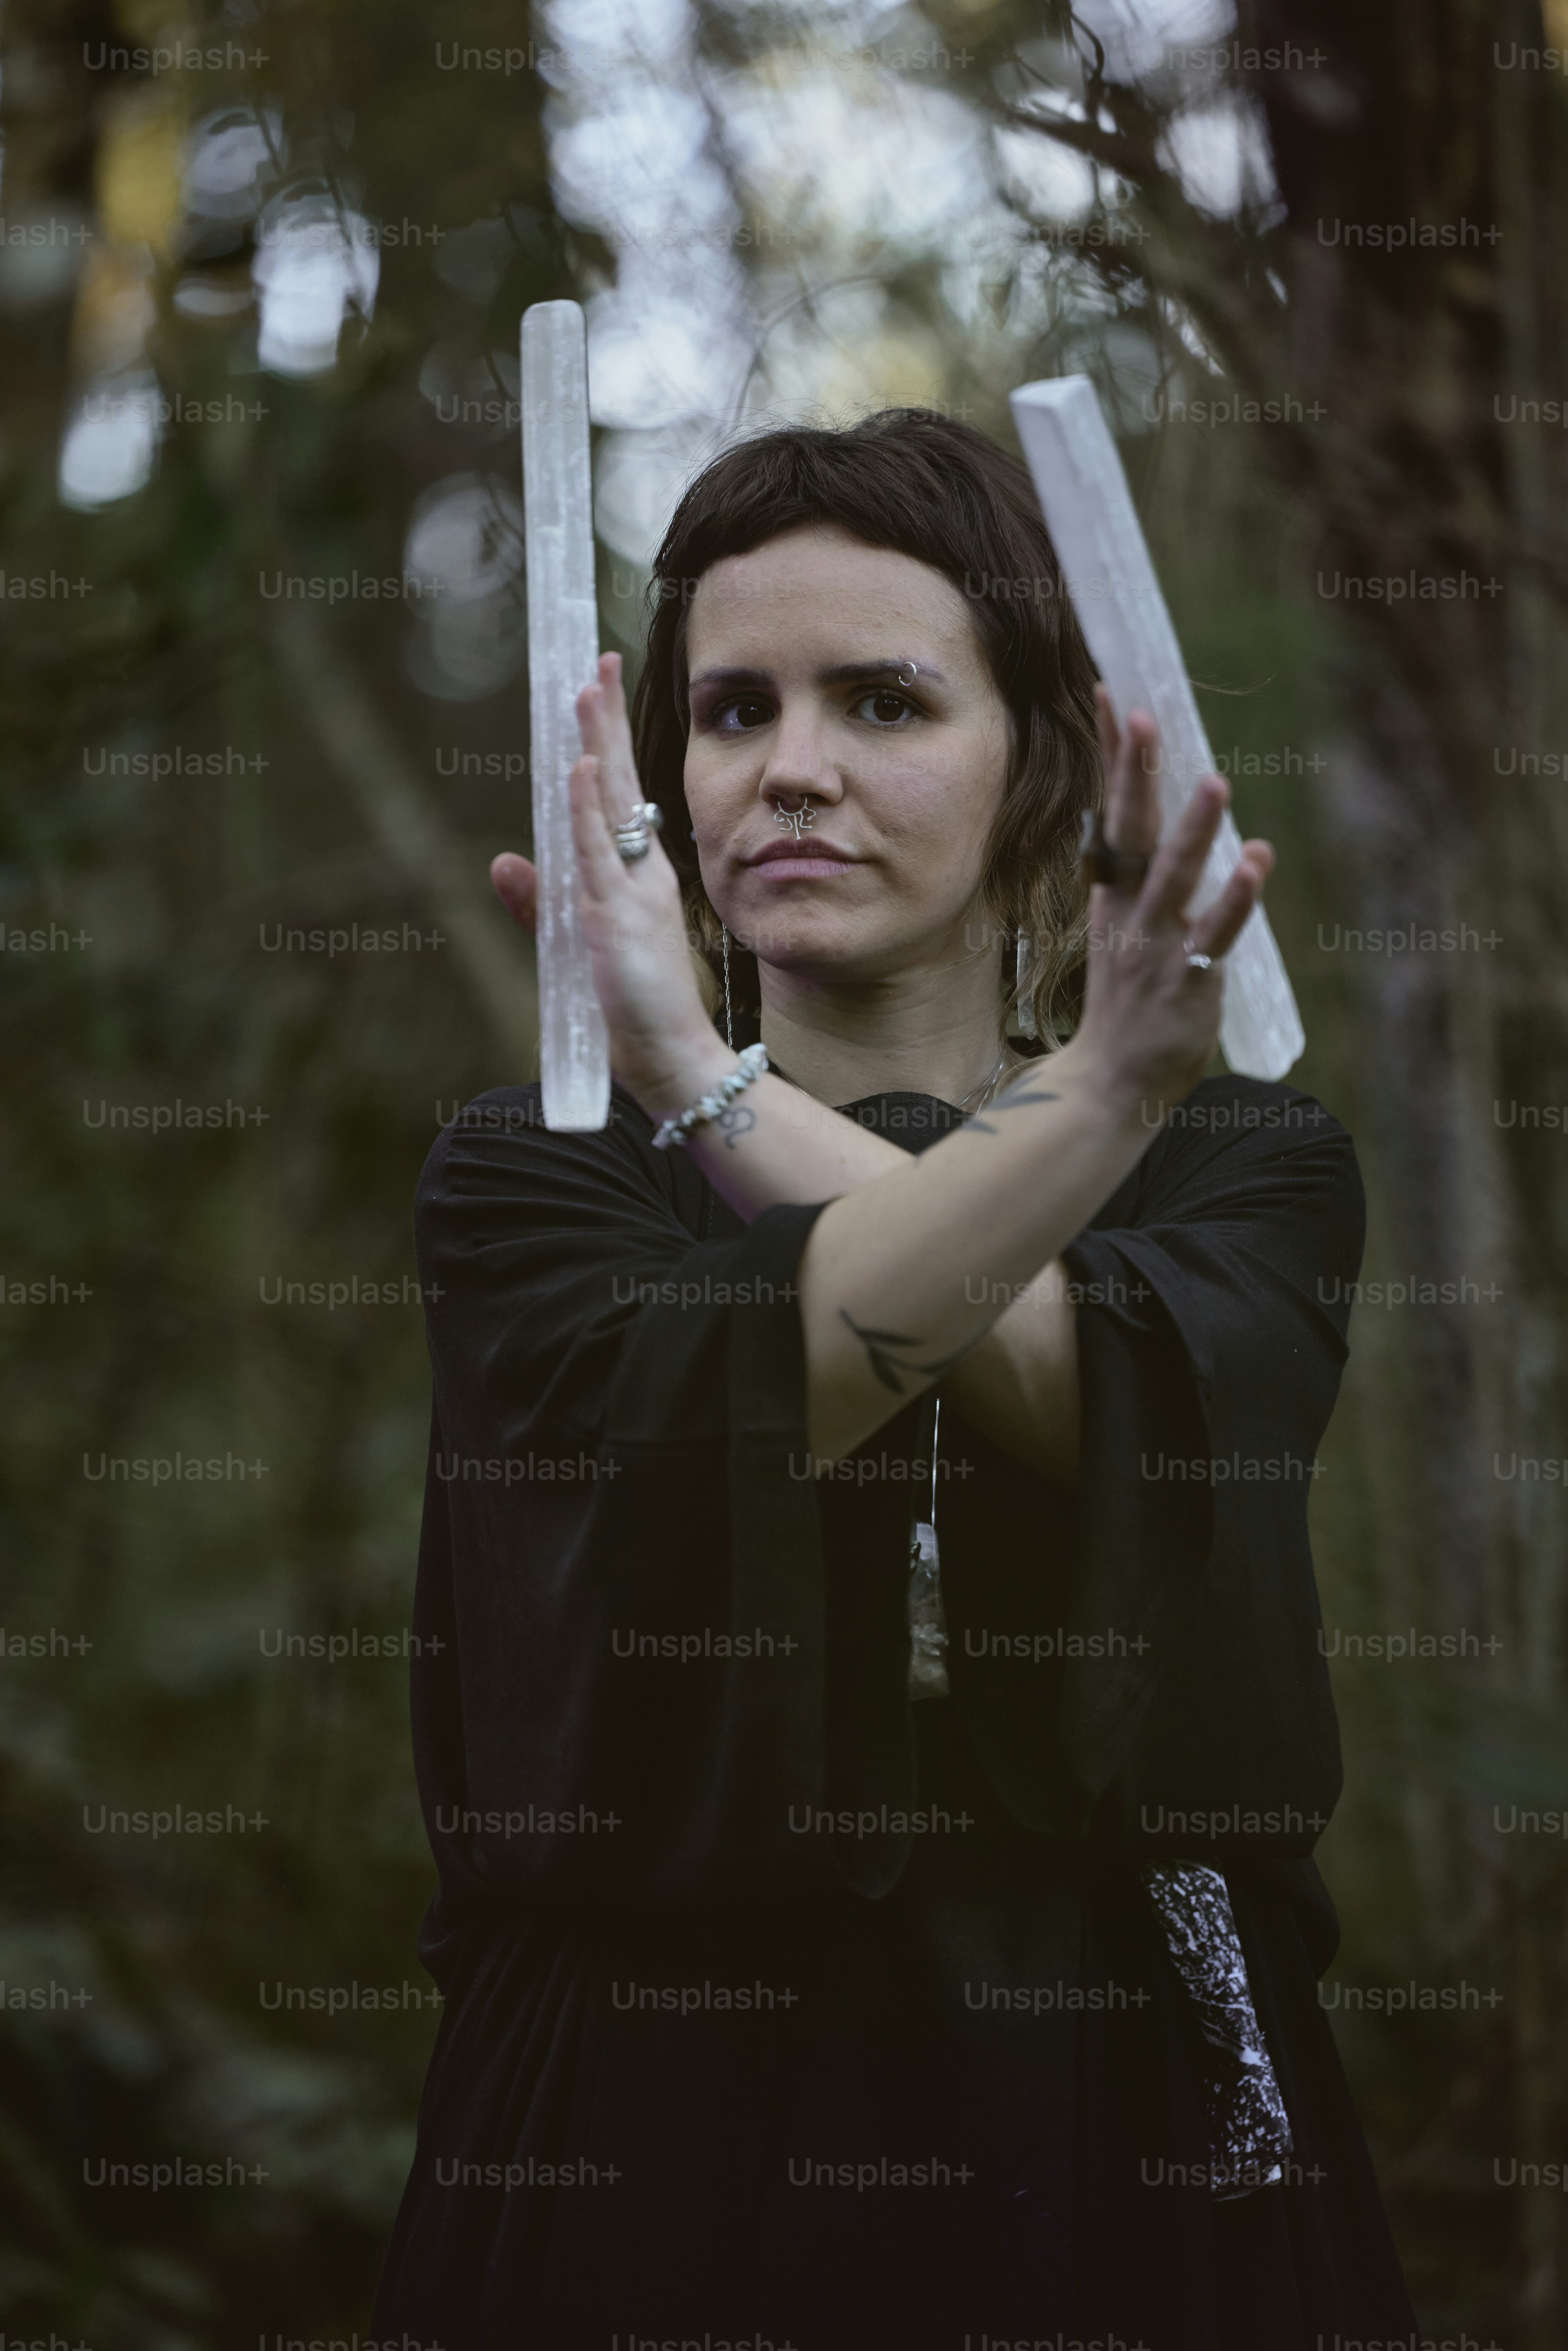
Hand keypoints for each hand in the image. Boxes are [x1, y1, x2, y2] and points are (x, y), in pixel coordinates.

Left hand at [490, 652, 727, 1112]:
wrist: (667, 1055)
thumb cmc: (630, 1006)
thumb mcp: (574, 943)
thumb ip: (538, 903)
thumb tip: (504, 863)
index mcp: (635, 874)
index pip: (617, 796)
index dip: (604, 744)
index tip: (596, 691)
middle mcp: (640, 871)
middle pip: (618, 781)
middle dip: (605, 721)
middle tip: (597, 662)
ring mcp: (632, 889)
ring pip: (611, 801)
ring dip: (597, 743)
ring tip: (587, 687)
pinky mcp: (618, 915)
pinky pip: (599, 850)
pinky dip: (588, 807)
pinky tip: (580, 767)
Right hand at [1067, 687, 1273, 1109]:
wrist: (1114, 1082)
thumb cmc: (1128, 1000)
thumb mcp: (1123, 927)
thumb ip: (1140, 876)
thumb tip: (1157, 819)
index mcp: (1114, 893)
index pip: (1113, 809)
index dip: (1112, 754)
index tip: (1112, 692)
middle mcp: (1130, 911)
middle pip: (1131, 831)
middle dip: (1135, 773)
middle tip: (1141, 715)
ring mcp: (1157, 946)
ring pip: (1175, 878)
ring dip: (1194, 830)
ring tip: (1215, 781)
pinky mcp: (1190, 980)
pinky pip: (1216, 934)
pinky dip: (1235, 899)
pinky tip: (1255, 861)